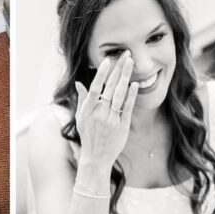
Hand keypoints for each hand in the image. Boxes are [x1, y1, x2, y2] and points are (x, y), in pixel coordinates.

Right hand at [74, 54, 139, 173]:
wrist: (96, 159)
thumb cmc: (88, 137)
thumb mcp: (81, 118)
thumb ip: (82, 100)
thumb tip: (79, 83)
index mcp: (88, 110)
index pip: (95, 87)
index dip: (102, 73)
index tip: (108, 60)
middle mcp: (100, 114)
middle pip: (110, 87)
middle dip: (118, 69)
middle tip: (126, 54)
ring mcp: (112, 121)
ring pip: (120, 95)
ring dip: (126, 77)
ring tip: (131, 63)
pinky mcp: (122, 127)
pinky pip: (127, 108)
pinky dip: (131, 95)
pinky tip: (135, 84)